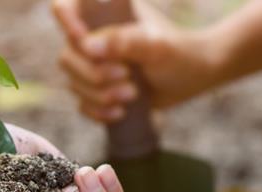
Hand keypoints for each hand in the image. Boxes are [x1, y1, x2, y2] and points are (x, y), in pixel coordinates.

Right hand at [52, 0, 221, 121]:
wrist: (196, 76)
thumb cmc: (179, 52)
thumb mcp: (155, 45)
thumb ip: (124, 41)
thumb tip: (87, 45)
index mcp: (104, 15)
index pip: (66, 8)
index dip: (65, 21)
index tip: (81, 38)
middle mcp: (94, 39)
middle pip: (67, 56)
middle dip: (92, 73)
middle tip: (125, 76)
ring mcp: (94, 66)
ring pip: (74, 83)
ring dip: (99, 95)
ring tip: (132, 94)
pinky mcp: (99, 91)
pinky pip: (83, 104)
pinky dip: (98, 111)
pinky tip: (120, 112)